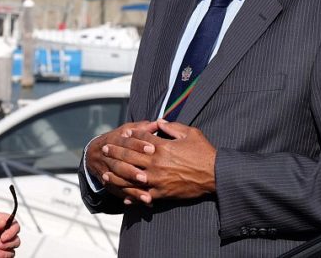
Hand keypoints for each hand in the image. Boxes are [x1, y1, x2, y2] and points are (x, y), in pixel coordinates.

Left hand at [0, 209, 20, 257]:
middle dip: (8, 243)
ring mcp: (0, 245)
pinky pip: (6, 257)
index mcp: (1, 222)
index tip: (3, 237)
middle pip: (15, 239)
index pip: (14, 225)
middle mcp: (3, 234)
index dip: (12, 231)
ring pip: (12, 250)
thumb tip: (3, 223)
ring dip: (5, 252)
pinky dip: (2, 257)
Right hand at [85, 120, 159, 199]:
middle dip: (132, 171)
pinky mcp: (110, 185)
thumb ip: (142, 128)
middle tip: (145, 177)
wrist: (93, 155)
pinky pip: (121, 193)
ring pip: (119, 181)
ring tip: (147, 197)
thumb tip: (158, 123)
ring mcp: (108, 173)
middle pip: (120, 165)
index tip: (152, 148)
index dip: (138, 145)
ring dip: (133, 190)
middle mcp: (109, 157)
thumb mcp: (126, 130)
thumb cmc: (117, 140)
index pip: (126, 143)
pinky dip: (133, 199)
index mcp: (114, 141)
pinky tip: (147, 203)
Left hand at [102, 119, 216, 204]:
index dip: (129, 135)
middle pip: (130, 156)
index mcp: (162, 147)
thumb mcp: (190, 133)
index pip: (140, 139)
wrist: (215, 175)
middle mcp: (156, 163)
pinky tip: (123, 197)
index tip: (121, 134)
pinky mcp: (162, 193)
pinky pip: (143, 196)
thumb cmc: (204, 152)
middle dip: (116, 152)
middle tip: (105, 148)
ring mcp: (157, 179)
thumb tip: (159, 122)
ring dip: (117, 174)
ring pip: (131, 177)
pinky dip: (132, 196)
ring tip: (106, 172)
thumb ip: (172, 127)